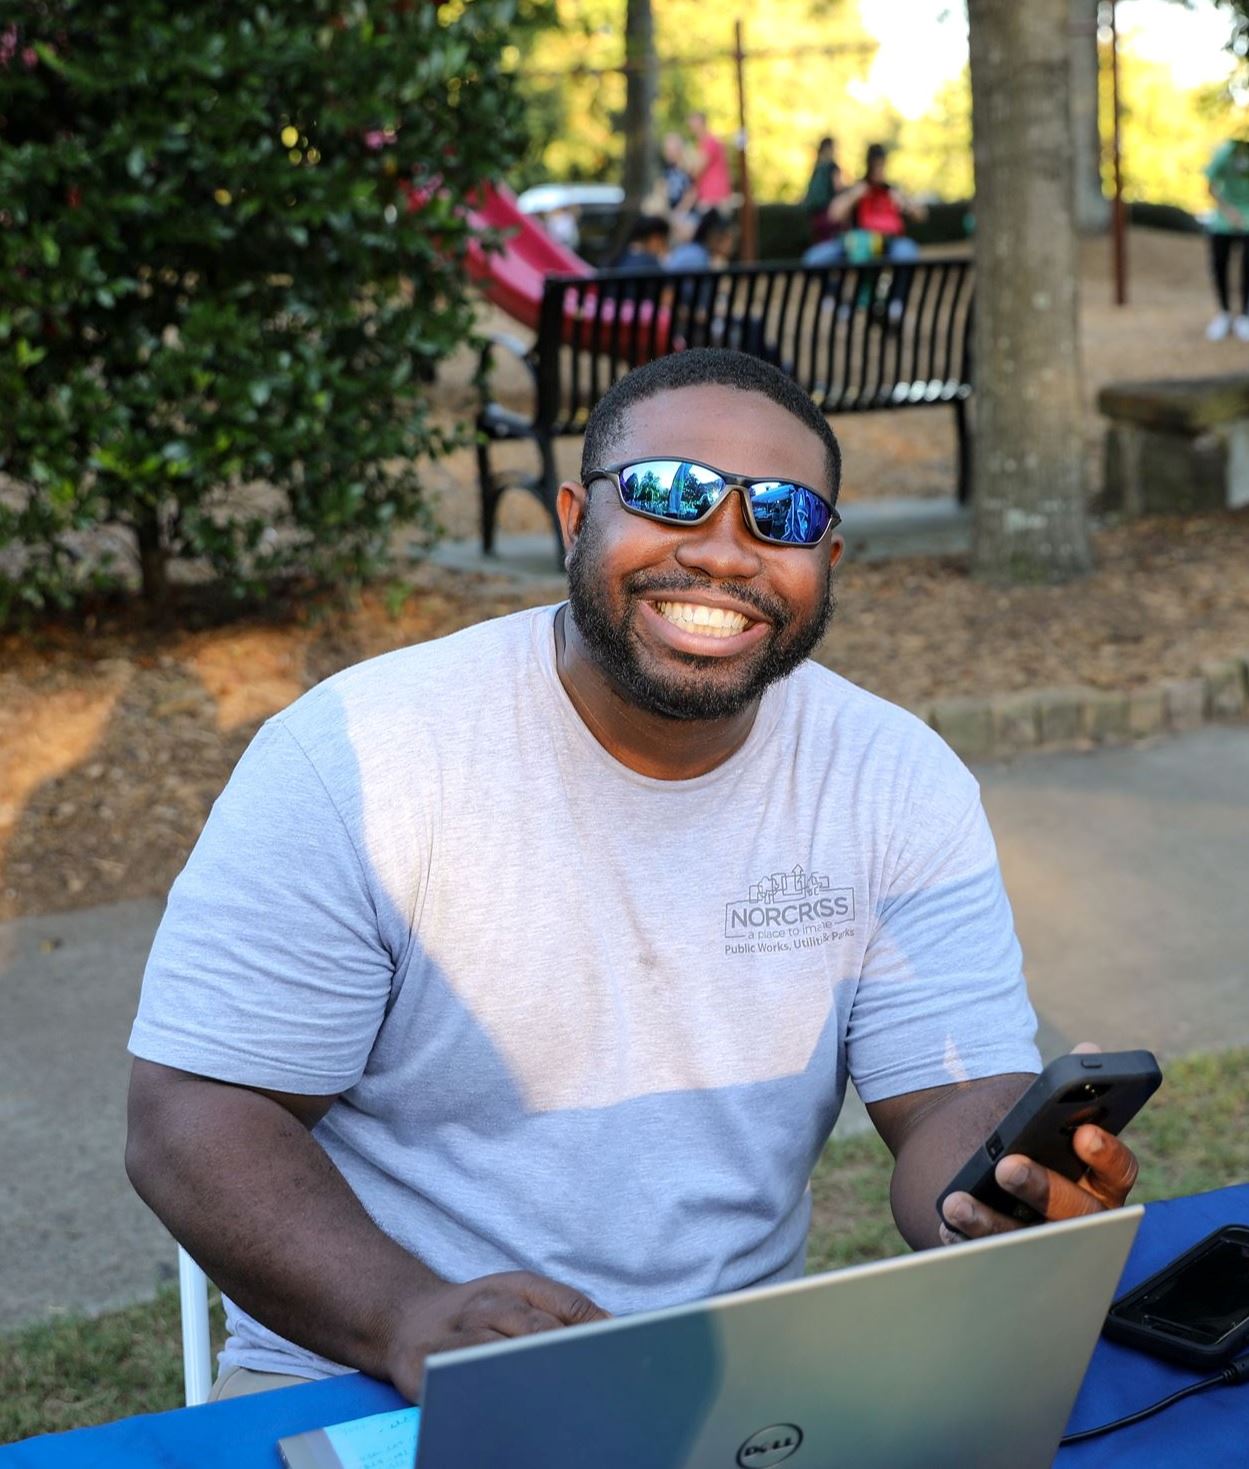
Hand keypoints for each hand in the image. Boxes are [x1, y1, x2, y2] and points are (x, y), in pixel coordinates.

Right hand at [385, 1270, 608, 1399]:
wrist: (406, 1317)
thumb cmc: (477, 1315)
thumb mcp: (518, 1298)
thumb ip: (562, 1310)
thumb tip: (613, 1328)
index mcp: (516, 1286)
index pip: (564, 1303)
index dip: (592, 1328)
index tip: (616, 1353)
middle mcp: (486, 1304)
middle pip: (535, 1331)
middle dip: (564, 1355)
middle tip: (592, 1380)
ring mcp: (454, 1333)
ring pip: (498, 1355)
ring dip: (527, 1374)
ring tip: (557, 1396)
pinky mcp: (423, 1364)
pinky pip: (459, 1380)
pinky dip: (484, 1392)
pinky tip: (505, 1404)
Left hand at [937, 1043, 1140, 1246]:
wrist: (1000, 1177)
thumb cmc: (1035, 1142)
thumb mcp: (1047, 1117)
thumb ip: (1064, 1091)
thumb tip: (1088, 1050)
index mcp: (1101, 1179)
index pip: (1119, 1171)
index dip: (1106, 1154)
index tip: (1084, 1133)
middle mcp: (1084, 1217)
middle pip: (1076, 1212)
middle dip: (1043, 1189)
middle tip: (1007, 1165)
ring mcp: (1049, 1244)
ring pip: (1029, 1242)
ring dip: (991, 1222)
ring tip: (957, 1202)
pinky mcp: (1014, 1258)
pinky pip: (995, 1257)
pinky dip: (969, 1242)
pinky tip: (948, 1224)